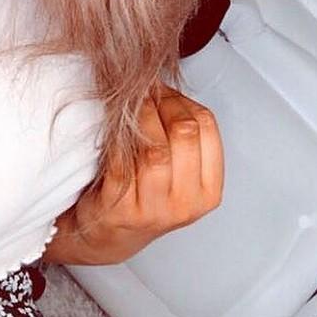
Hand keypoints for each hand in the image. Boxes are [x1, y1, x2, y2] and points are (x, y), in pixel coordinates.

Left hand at [68, 80, 223, 264]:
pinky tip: (112, 126)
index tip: (163, 92)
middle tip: (142, 94)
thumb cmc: (143, 195)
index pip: (206, 126)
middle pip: (184, 133)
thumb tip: (163, 83)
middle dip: (160, 103)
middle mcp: (186, 203)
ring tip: (127, 106)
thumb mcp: (178, 172)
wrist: (108, 234)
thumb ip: (181, 134)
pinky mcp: (121, 209)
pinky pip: (121, 160)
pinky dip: (116, 136)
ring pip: (154, 147)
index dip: (181, 100)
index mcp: (208, 190)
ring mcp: (155, 209)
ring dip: (138, 117)